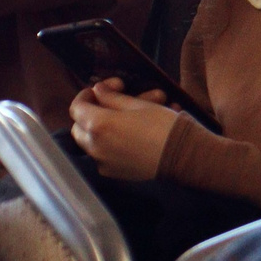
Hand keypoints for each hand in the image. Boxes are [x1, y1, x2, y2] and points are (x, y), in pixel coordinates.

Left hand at [68, 79, 183, 179]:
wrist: (184, 157)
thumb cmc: (162, 126)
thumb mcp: (137, 104)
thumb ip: (111, 97)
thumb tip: (97, 90)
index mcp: (98, 125)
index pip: (77, 108)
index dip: (87, 95)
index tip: (101, 88)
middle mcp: (94, 146)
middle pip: (80, 126)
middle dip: (91, 112)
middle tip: (110, 102)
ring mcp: (102, 162)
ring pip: (91, 140)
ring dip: (103, 126)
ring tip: (129, 115)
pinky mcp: (113, 172)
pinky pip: (103, 154)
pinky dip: (111, 142)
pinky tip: (131, 132)